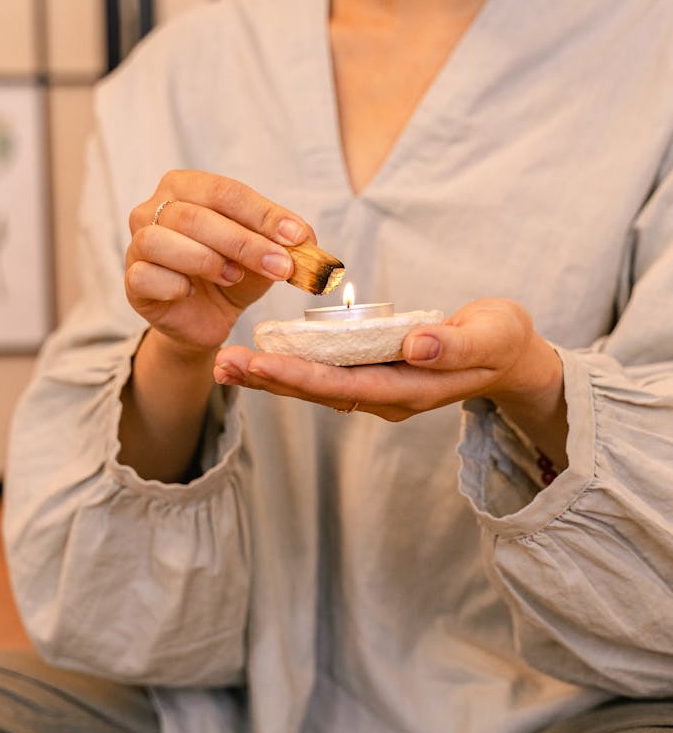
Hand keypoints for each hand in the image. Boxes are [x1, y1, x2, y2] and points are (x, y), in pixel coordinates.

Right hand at [125, 171, 313, 356]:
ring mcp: (137, 243)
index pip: (225, 192)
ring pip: (162, 240)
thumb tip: (307, 240)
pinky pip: (146, 276)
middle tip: (281, 266)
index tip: (298, 237)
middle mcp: (153, 208)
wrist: (207, 318)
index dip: (263, 214)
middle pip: (195, 216)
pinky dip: (175, 285)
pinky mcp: (132, 280)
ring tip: (235, 277)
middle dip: (244, 242)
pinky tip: (193, 293)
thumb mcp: (265, 254)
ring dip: (207, 260)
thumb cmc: (232, 274)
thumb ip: (283, 242)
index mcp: (186, 187)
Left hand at [215, 297, 567, 464]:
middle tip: (223, 364)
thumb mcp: (492, 336)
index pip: (346, 385)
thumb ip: (456, 345)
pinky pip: (325, 376)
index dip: (301, 376)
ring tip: (226, 365)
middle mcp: (387, 396)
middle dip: (270, 380)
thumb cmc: (502, 341)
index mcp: (411, 388)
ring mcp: (379, 390)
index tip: (260, 363)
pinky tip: (260, 359)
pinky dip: (290, 368)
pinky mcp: (373, 376)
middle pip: (319, 392)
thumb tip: (415, 346)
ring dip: (271, 377)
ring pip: (316, 387)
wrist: (509, 357)